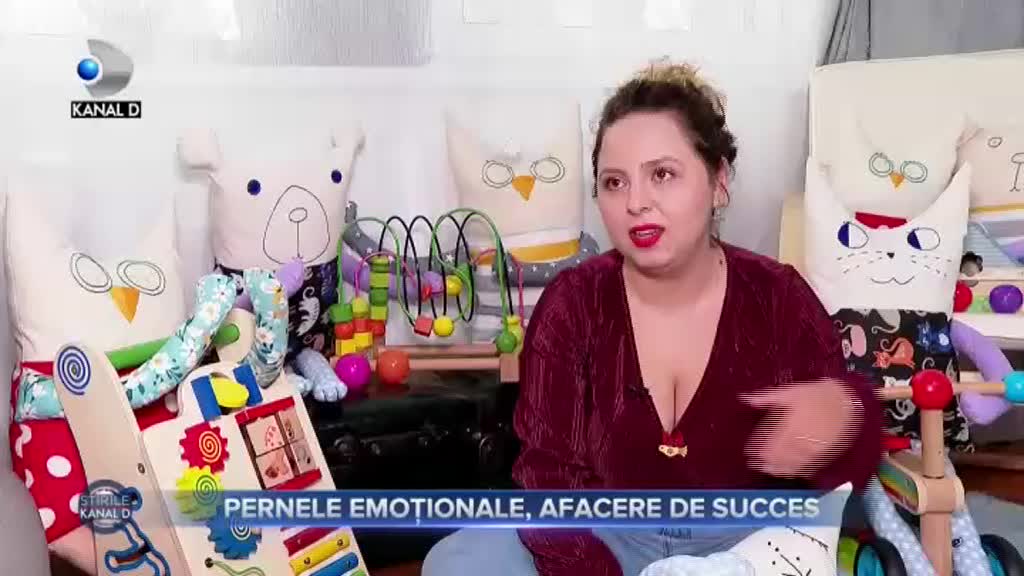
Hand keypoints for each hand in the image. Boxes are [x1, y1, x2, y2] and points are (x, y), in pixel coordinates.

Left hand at [741, 379, 860, 477]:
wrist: (847, 401)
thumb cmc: (816, 395)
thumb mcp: (790, 392)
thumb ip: (766, 398)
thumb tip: (744, 398)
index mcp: (789, 427)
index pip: (769, 445)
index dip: (757, 451)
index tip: (748, 454)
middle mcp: (800, 443)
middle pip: (778, 458)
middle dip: (765, 462)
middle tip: (754, 464)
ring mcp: (813, 452)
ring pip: (791, 466)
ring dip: (778, 469)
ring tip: (767, 470)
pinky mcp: (824, 456)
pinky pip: (807, 468)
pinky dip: (795, 471)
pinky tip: (788, 472)